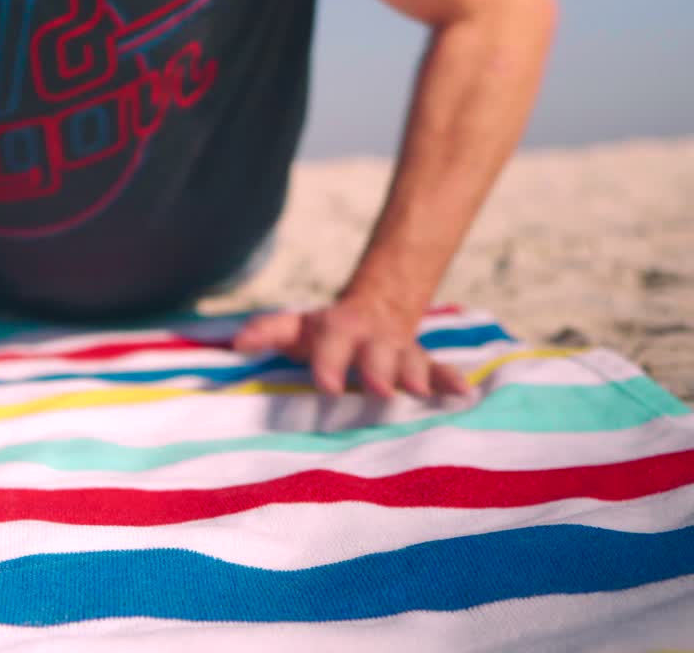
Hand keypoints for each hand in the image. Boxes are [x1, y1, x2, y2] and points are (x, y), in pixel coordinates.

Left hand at [233, 297, 470, 397]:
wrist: (376, 311)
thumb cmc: (326, 333)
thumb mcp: (296, 327)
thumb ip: (269, 331)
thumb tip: (238, 343)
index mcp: (339, 330)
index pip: (331, 344)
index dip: (329, 363)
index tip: (327, 386)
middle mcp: (373, 340)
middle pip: (376, 353)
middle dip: (378, 371)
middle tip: (379, 390)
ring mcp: (401, 352)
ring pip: (411, 361)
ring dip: (417, 376)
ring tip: (420, 392)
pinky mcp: (424, 364)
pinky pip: (440, 370)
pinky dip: (451, 380)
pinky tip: (464, 393)